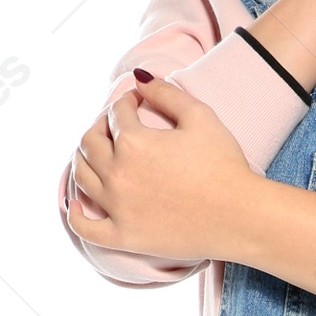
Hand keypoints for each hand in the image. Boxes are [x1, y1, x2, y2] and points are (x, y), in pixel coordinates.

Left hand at [66, 75, 251, 259]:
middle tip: (115, 126)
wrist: (241, 217)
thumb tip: (140, 78)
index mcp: (134, 142)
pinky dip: (74, 214)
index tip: (138, 103)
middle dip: (101, 126)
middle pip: (91, 141)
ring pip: (81, 176)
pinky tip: (76, 203)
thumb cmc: (225, 165)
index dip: (127, 102)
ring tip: (99, 154)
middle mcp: (118, 173)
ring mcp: (118, 208)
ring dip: (84, 159)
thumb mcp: (200, 116)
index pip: (117, 113)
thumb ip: (166, 93)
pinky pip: (85, 228)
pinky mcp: (124, 237)